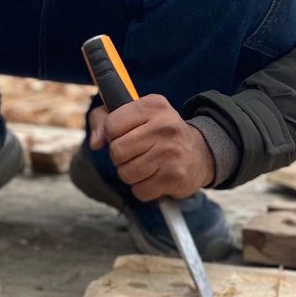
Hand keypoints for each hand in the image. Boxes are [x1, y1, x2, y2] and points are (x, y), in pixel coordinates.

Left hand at [89, 95, 213, 200]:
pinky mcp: (174, 176)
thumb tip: (95, 143)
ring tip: (147, 165)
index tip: (126, 134)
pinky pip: (140, 191)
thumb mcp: (135, 115)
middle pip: (117, 151)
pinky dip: (143, 189)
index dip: (112, 134)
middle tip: (137, 152)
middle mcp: (164, 126)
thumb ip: (104, 120)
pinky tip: (156, 177)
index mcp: (153, 105)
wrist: (200, 153)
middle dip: (121, 157)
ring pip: (126, 173)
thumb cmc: (159, 133)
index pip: (111, 124)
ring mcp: (171, 152)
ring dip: (131, 174)